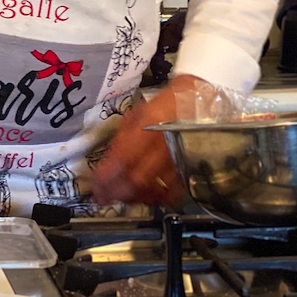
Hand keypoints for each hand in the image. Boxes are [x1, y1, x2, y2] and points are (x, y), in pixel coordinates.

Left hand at [91, 74, 204, 206]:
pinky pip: (175, 190)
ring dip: (136, 197)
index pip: (122, 158)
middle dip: (118, 192)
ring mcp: (180, 156)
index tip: (97, 187)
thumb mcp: (138, 113)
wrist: (199, 98)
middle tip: (105, 197)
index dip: (107, 177)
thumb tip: (108, 164)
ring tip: (123, 198)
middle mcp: (164, 143)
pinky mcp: (192, 165)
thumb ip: (122, 138)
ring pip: (156, 188)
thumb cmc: (164, 104)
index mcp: (147, 126)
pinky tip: (149, 197)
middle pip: (138, 179)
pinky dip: (160, 198)